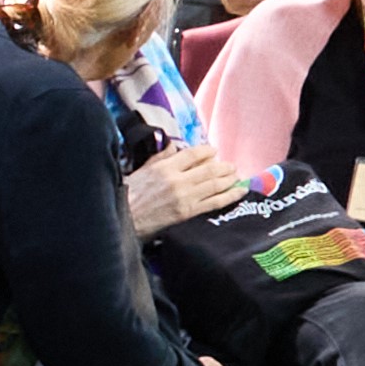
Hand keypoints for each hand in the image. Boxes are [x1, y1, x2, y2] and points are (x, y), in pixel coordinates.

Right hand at [123, 142, 247, 234]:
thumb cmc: (128, 195)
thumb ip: (159, 158)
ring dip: (229, 179)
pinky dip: (230, 196)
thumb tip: (172, 146)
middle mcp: (177, 180)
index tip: (213, 151)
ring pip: (215, 184)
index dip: (207, 151)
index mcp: (164, 167)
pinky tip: (240, 191)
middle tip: (231, 166)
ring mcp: (185, 196)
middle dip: (223, 166)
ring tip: (237, 176)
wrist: (124, 219)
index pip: (193, 154)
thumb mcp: (141, 171)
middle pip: (209, 169)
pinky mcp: (188, 212)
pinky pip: (215, 202)